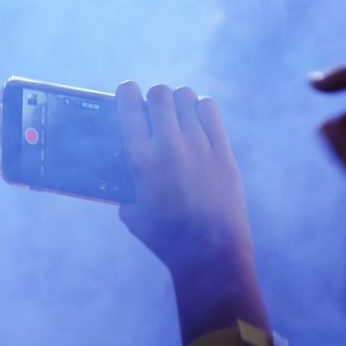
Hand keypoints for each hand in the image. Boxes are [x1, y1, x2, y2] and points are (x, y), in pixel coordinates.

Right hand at [116, 82, 285, 345]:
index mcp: (140, 160)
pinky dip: (201, 108)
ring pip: (186, 97)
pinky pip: (211, 111)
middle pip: (159, 94)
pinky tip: (198, 119)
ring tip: (177, 112)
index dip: (126, 92)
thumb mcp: (132, 214)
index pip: (128, 106)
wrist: (210, 253)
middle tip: (153, 105)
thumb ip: (126, 189)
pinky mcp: (223, 152)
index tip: (126, 91)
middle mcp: (169, 146)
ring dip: (178, 100)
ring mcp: (199, 146)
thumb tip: (123, 174)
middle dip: (153, 95)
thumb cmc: (166, 238)